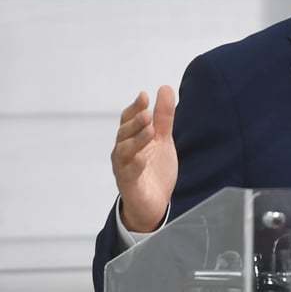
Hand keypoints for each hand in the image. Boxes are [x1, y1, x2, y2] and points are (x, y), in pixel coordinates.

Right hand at [111, 85, 177, 231]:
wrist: (154, 203)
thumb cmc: (154, 169)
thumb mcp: (162, 139)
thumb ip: (163, 116)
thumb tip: (164, 88)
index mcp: (131, 140)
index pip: (128, 120)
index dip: (134, 108)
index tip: (144, 96)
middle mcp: (124, 153)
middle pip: (124, 134)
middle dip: (135, 123)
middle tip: (147, 113)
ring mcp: (124, 170)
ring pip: (123, 153)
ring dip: (135, 141)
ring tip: (149, 131)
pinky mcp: (129, 187)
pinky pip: (128, 175)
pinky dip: (134, 166)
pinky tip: (141, 158)